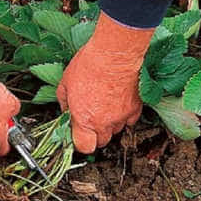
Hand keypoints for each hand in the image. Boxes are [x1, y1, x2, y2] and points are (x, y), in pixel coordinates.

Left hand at [57, 12, 154, 153]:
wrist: (114, 53)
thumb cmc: (89, 64)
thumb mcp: (66, 83)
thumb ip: (65, 103)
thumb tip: (66, 110)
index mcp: (84, 119)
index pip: (84, 147)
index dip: (81, 142)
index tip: (79, 134)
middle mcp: (103, 122)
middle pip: (100, 142)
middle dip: (94, 133)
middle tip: (91, 117)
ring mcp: (121, 117)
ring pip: (115, 131)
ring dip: (109, 124)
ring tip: (105, 105)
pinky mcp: (135, 109)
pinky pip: (130, 121)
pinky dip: (124, 116)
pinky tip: (118, 103)